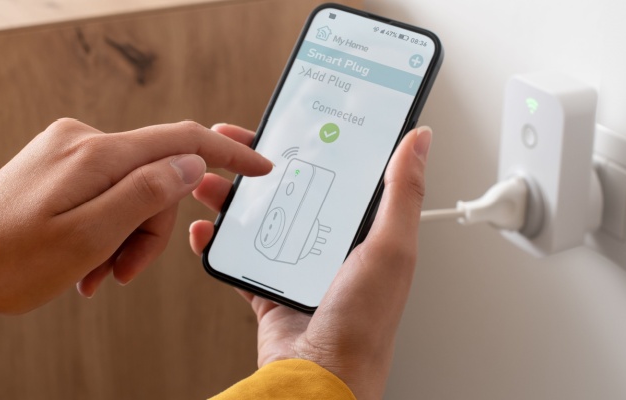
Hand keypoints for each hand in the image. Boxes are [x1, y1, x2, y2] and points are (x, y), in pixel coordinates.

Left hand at [0, 119, 271, 322]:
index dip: (226, 156)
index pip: (179, 141)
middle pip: (155, 177)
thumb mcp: (90, 237)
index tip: (258, 169)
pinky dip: (103, 230)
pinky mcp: (56, 168)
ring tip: (94, 275)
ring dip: (123, 238)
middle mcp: (82, 142)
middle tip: (122, 272)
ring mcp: (67, 154)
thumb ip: (146, 195)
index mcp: (95, 155)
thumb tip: (190, 163)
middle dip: (149, 229)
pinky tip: (83, 262)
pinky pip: (103, 195)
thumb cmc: (10, 262)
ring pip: (130, 192)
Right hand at [189, 123, 430, 399]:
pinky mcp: (269, 291)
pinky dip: (218, 242)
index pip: (339, 172)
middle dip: (260, 165)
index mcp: (366, 232)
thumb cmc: (364, 324)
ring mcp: (298, 268)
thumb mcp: (390, 248)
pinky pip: (239, 259)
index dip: (315, 142)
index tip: (291, 119)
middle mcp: (333, 247)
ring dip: (232, 198)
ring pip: (261, 219)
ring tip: (210, 181)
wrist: (320, 379)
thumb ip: (402, 191)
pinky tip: (206, 228)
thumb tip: (419, 139)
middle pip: (292, 190)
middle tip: (233, 143)